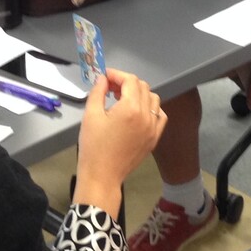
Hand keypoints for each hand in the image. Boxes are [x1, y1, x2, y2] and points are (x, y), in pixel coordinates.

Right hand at [73, 69, 164, 208]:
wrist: (102, 176)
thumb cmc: (94, 147)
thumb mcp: (90, 115)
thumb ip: (98, 92)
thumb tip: (103, 79)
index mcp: (131, 108)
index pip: (130, 80)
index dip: (117, 75)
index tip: (105, 77)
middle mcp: (146, 115)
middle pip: (142, 87)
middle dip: (126, 83)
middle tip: (110, 88)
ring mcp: (153, 127)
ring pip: (153, 99)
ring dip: (139, 94)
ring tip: (122, 100)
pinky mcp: (154, 138)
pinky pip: (160, 115)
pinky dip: (151, 109)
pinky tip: (138, 112)